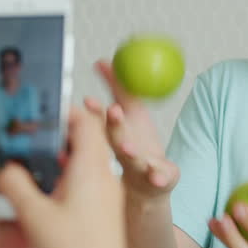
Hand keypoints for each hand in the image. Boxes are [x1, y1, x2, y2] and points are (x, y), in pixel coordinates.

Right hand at [0, 107, 128, 247]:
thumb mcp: (34, 217)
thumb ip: (14, 184)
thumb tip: (3, 167)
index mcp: (92, 170)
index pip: (85, 121)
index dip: (61, 110)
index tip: (35, 110)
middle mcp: (105, 178)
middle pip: (85, 138)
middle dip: (56, 132)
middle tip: (26, 133)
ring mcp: (107, 196)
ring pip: (85, 161)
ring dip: (59, 157)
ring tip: (29, 160)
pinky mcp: (103, 214)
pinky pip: (86, 182)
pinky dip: (65, 177)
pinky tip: (43, 192)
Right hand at [83, 60, 179, 198]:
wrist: (147, 186)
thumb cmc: (137, 144)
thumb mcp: (130, 112)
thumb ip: (117, 87)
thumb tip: (101, 61)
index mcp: (116, 134)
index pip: (103, 120)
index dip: (96, 111)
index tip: (89, 99)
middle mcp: (123, 151)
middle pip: (115, 136)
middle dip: (113, 124)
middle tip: (112, 110)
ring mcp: (139, 167)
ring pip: (132, 159)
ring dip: (128, 151)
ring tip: (127, 147)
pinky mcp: (157, 180)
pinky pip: (159, 178)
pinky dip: (157, 177)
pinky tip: (156, 176)